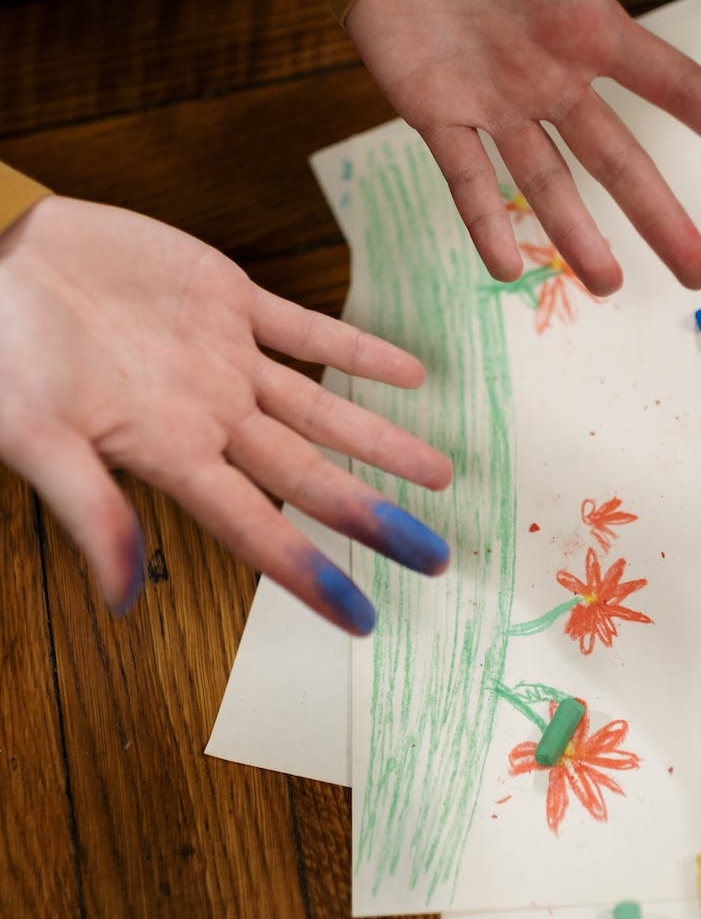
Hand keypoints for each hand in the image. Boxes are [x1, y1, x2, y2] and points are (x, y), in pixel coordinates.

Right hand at [0, 197, 451, 632]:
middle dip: (372, 517)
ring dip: (380, 439)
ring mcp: (224, 360)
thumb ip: (88, 511)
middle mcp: (211, 418)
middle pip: (308, 479)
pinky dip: (356, 350)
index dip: (310, 574)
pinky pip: (306, 329)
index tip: (363, 619)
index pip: (257, 531)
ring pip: (321, 410)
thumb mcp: (34, 437)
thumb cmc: (1, 357)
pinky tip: (409, 371)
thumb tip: (120, 605)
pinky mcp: (226, 300)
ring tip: (438, 472)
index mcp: (172, 456)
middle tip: (436, 556)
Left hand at [347, 0, 700, 294]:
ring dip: (578, 235)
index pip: (677, 89)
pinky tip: (507, 268)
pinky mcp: (435, 111)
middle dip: (661, 218)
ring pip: (546, 184)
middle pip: (619, 161)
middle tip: (700, 276)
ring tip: (608, 286)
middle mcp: (551, 79)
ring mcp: (494, 102)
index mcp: (591, 31)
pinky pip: (466, 179)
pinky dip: (484, 222)